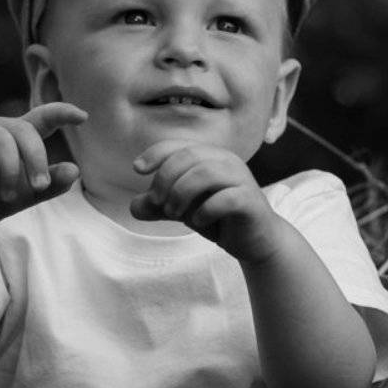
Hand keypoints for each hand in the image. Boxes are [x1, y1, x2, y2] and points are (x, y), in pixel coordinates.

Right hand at [0, 102, 86, 230]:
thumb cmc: (1, 199)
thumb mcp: (32, 193)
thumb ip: (53, 183)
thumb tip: (75, 170)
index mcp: (21, 135)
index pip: (44, 117)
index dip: (62, 113)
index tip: (83, 117)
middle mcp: (0, 128)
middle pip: (26, 131)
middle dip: (36, 160)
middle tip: (40, 187)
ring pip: (2, 142)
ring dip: (10, 173)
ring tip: (8, 196)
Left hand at [131, 142, 281, 261]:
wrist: (254, 241)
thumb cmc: (217, 218)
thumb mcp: (181, 210)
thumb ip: (158, 207)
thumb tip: (134, 207)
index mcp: (209, 157)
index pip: (178, 146)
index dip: (156, 153)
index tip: (137, 169)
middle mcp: (226, 161)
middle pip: (189, 156)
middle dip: (165, 178)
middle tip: (157, 203)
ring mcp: (240, 179)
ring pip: (206, 173)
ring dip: (182, 193)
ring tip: (174, 213)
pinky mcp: (250, 201)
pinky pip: (226, 198)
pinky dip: (205, 210)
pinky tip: (198, 221)